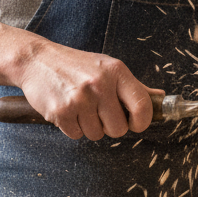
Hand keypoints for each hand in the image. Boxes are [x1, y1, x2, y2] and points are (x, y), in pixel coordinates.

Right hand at [18, 37, 155, 140]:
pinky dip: (73, 127)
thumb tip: (160, 98)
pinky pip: (76, 135)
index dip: (142, 122)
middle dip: (110, 126)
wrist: (38, 61)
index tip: (135, 123)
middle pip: (118, 129)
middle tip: (99, 111)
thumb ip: (134, 86)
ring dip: (89, 126)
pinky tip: (68, 110)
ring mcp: (80, 99)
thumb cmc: (76, 65)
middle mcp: (100, 84)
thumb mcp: (108, 68)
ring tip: (81, 107)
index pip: (142, 106)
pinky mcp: (61, 112)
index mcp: (116, 72)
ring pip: (97, 135)